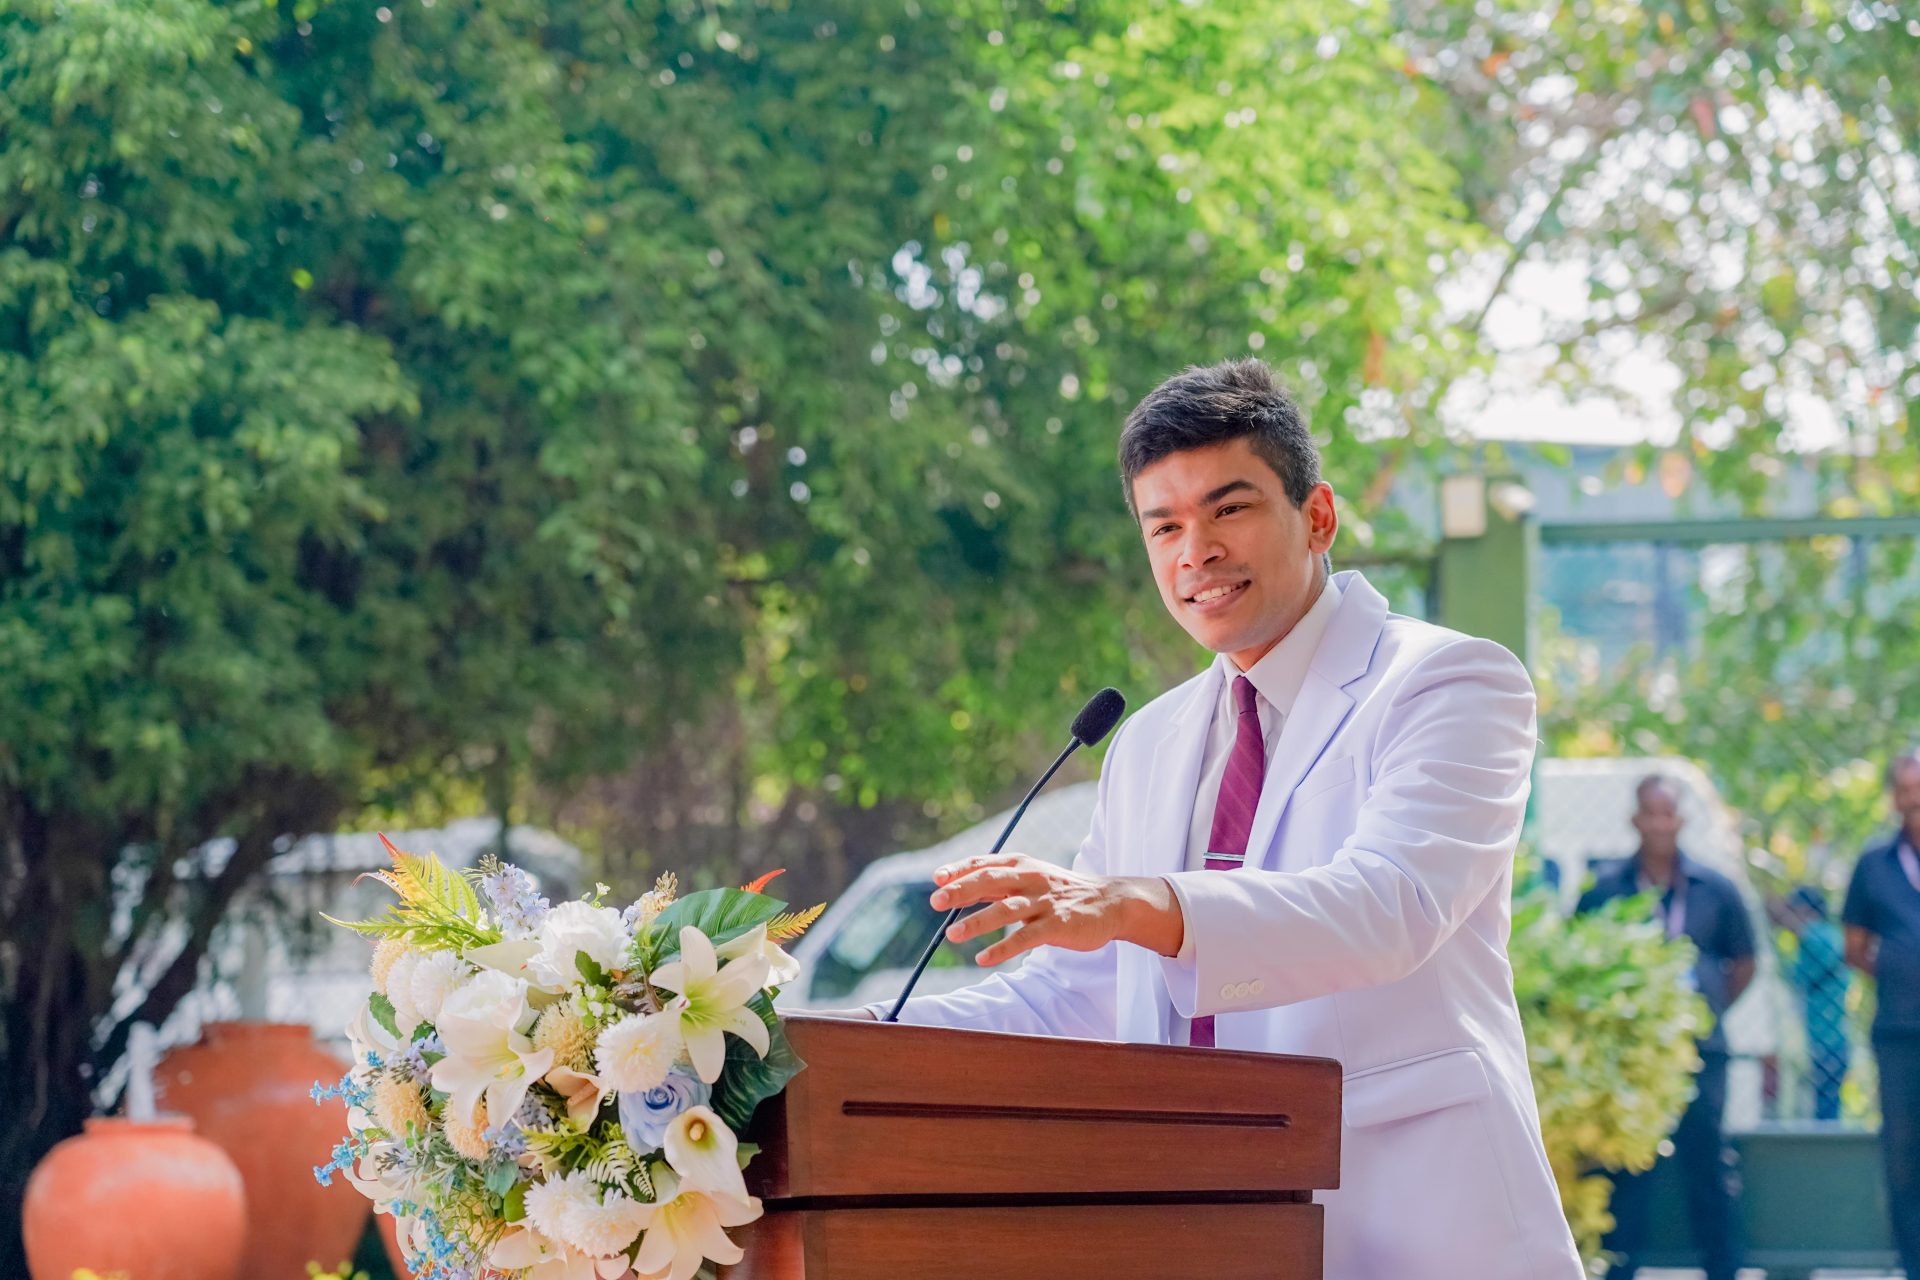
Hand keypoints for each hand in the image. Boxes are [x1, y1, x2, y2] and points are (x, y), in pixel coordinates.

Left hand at [930, 854, 1184, 964]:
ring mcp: (1045, 902)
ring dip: (977, 921)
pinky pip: (1026, 937)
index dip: (960, 869)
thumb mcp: (1029, 878)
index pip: (985, 863)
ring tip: (952, 935)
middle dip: (962, 890)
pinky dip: (1003, 948)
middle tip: (935, 901)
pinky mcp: (1057, 925)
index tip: (937, 878)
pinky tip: (983, 958)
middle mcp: (1031, 879)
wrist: (1110, 903)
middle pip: (991, 881)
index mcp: (1022, 864)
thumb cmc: (1062, 891)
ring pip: (1006, 909)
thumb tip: (953, 889)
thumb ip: (995, 882)